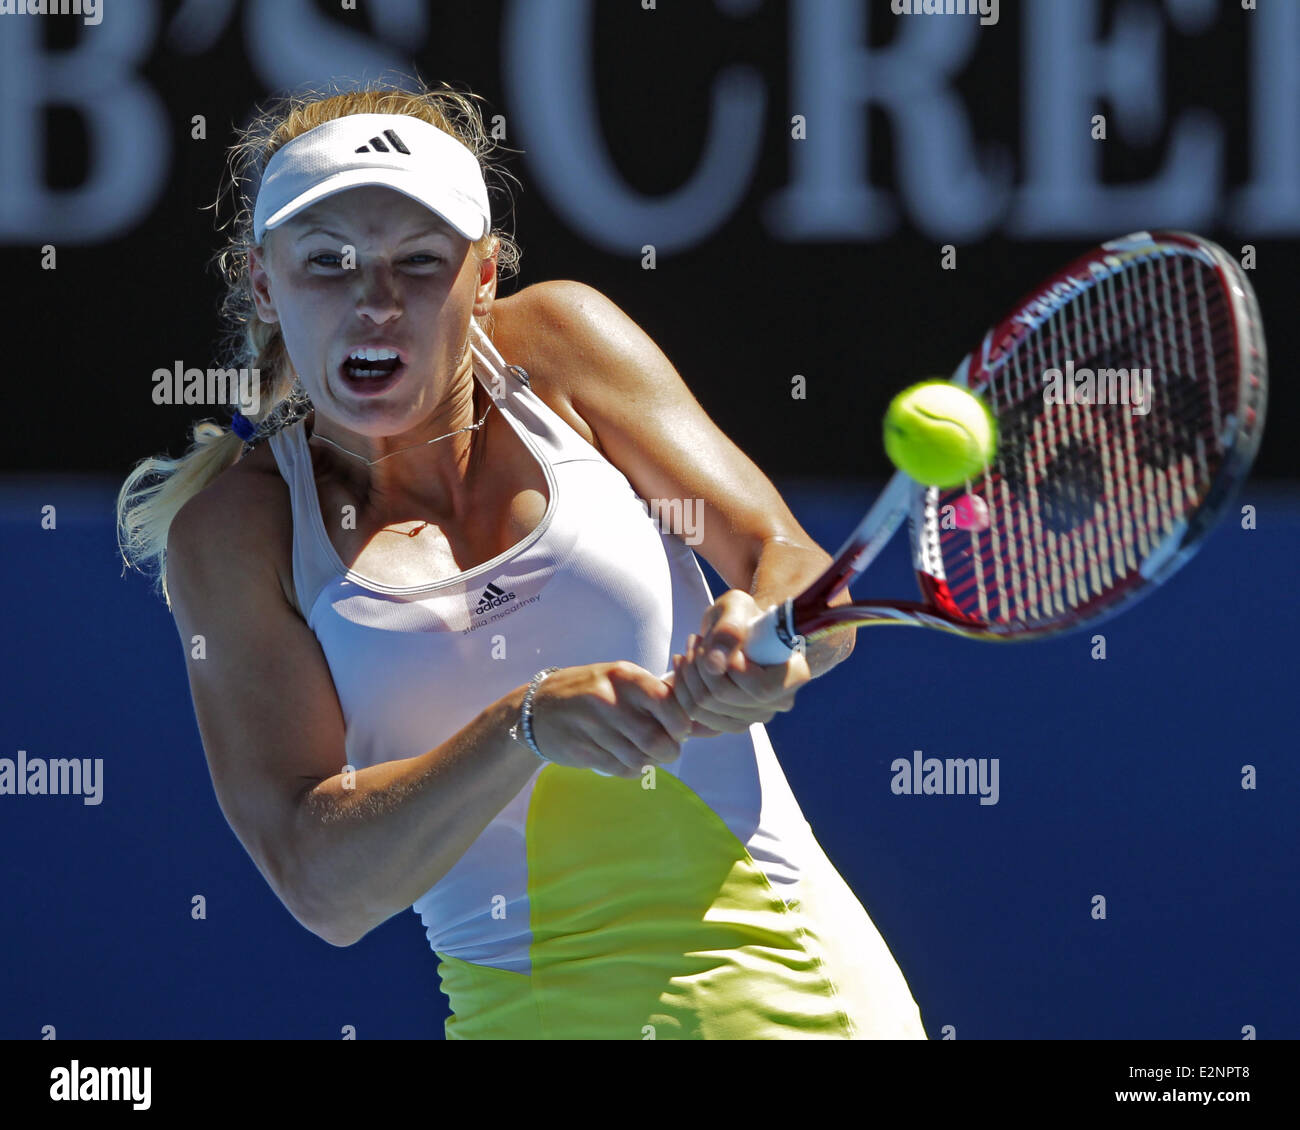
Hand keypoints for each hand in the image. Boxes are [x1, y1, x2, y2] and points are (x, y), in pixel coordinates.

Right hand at [528, 661, 694, 778]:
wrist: (536, 708)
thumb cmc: (590, 691)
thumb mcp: (620, 681)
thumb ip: (657, 696)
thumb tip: (702, 723)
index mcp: (624, 675)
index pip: (667, 702)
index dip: (681, 723)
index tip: (680, 731)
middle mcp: (608, 698)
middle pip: (655, 738)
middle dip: (669, 751)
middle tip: (667, 751)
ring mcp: (591, 725)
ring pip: (638, 759)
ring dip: (649, 763)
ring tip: (645, 755)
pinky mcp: (580, 749)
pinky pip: (619, 769)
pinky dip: (629, 770)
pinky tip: (624, 760)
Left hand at [665, 589, 810, 734]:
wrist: (737, 629)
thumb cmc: (742, 614)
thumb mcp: (736, 607)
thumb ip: (728, 630)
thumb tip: (714, 666)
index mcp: (794, 675)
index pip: (759, 688)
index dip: (730, 666)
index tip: (718, 639)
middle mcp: (779, 702)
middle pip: (723, 698)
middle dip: (698, 665)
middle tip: (695, 639)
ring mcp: (755, 716)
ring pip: (704, 709)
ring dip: (686, 676)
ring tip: (689, 650)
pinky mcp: (731, 722)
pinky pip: (696, 719)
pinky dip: (681, 693)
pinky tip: (682, 669)